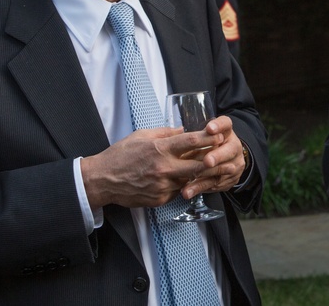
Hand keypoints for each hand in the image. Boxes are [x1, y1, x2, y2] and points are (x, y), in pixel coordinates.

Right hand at [82, 126, 225, 208]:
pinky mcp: (160, 199)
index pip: (191, 141)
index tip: (219, 134)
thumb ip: (165, 133)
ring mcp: (162, 185)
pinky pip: (177, 191)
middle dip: (214, 160)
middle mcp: (164, 168)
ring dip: (200, 174)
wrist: (103, 180)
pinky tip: (186, 180)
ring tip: (212, 168)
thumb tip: (183, 130)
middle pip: (199, 165)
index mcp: (160, 149)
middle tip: (225, 155)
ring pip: (190, 180)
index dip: (208, 138)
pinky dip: (182, 184)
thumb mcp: (142, 136)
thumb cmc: (121, 154)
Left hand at [180, 115, 245, 199]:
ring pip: (223, 171)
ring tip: (191, 181)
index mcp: (226, 132)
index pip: (226, 124)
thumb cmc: (210, 146)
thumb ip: (195, 134)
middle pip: (230, 149)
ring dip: (206, 176)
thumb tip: (177, 132)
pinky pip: (215, 184)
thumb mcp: (206, 135)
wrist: (228, 161)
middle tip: (207, 161)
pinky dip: (200, 187)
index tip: (209, 128)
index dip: (219, 126)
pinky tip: (189, 191)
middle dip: (217, 156)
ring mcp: (235, 163)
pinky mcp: (230, 179)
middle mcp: (233, 146)